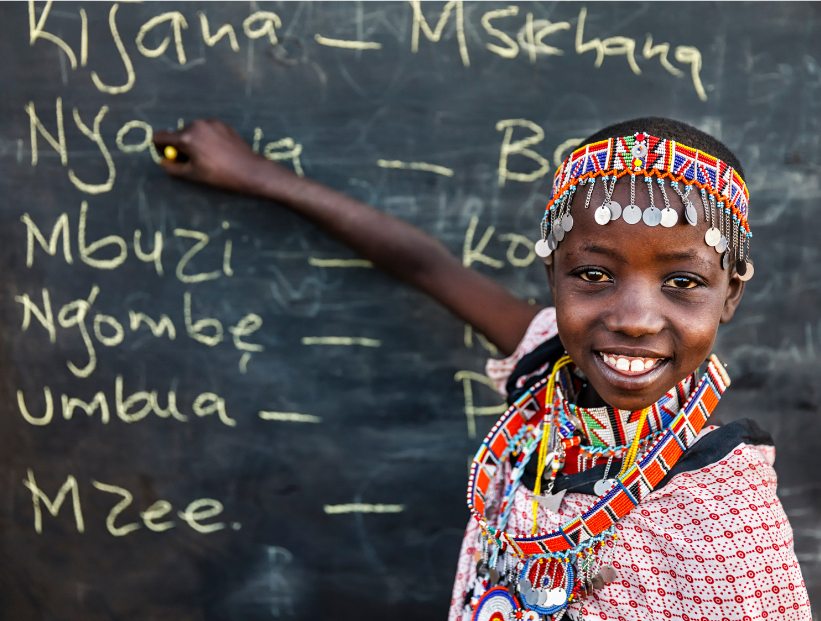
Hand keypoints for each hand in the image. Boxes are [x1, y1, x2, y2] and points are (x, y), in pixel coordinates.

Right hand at [153, 119, 289, 194]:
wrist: (249, 169)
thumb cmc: (220, 175)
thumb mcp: (193, 174)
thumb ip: (172, 167)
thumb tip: (162, 162)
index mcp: (186, 137)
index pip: (161, 136)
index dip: (159, 146)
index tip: (165, 154)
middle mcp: (196, 125)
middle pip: (178, 133)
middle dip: (180, 145)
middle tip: (191, 160)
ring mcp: (210, 122)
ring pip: (193, 130)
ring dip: (194, 140)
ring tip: (207, 156)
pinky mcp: (221, 123)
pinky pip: (206, 129)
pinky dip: (206, 137)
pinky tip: (218, 149)